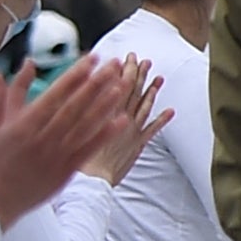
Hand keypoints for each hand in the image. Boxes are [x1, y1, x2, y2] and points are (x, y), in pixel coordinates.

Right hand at [0, 55, 147, 222]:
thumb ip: (0, 97)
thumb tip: (7, 71)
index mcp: (24, 124)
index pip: (55, 93)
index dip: (75, 74)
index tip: (91, 58)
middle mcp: (44, 137)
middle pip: (76, 105)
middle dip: (97, 82)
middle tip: (114, 64)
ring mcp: (57, 154)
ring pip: (86, 125)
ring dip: (106, 104)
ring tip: (122, 85)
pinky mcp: (66, 170)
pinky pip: (90, 149)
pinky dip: (106, 134)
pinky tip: (122, 120)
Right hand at [84, 66, 170, 182]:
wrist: (90, 182)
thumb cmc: (76, 158)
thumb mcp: (69, 129)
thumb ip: (76, 107)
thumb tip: (83, 92)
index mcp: (104, 115)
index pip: (116, 86)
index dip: (122, 71)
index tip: (126, 58)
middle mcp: (120, 120)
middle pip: (131, 92)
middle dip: (137, 74)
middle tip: (142, 60)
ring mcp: (130, 132)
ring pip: (143, 106)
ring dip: (152, 91)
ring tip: (159, 78)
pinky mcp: (136, 145)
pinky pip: (152, 130)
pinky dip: (162, 120)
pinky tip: (170, 111)